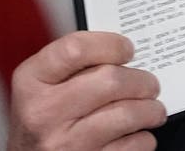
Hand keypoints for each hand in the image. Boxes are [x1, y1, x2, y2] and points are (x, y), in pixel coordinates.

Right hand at [8, 31, 165, 150]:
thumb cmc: (42, 122)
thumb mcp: (42, 87)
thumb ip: (74, 65)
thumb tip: (122, 51)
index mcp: (31, 82)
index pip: (76, 49)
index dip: (111, 44)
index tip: (126, 49)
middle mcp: (44, 112)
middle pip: (111, 80)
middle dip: (142, 80)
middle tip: (149, 84)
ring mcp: (65, 142)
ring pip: (128, 114)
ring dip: (151, 110)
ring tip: (152, 110)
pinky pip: (133, 145)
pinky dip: (144, 138)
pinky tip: (137, 134)